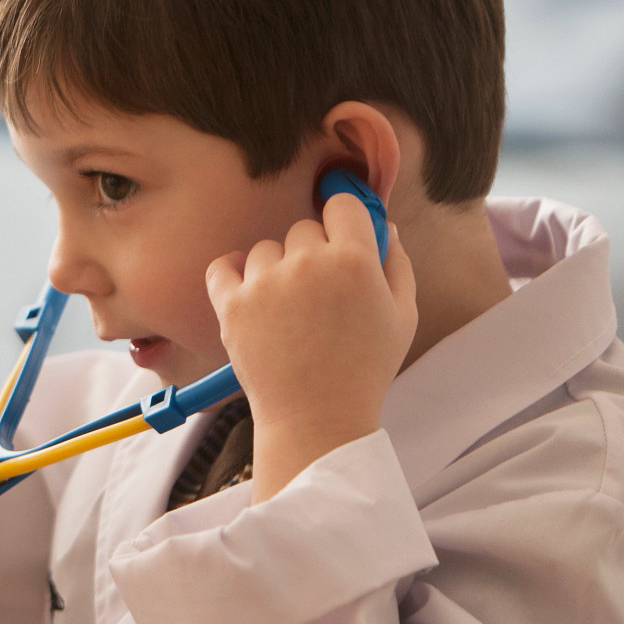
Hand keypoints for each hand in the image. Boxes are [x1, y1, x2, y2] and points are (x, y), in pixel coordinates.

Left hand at [204, 192, 417, 500]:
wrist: (316, 419)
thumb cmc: (364, 368)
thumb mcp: (402, 316)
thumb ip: (396, 264)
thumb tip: (385, 227)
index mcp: (355, 261)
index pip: (342, 204)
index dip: (343, 220)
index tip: (340, 235)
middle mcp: (307, 263)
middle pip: (303, 228)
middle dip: (311, 253)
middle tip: (318, 294)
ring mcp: (265, 283)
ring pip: (264, 249)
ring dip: (274, 270)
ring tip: (288, 312)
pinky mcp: (231, 304)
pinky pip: (221, 267)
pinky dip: (230, 274)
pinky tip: (249, 292)